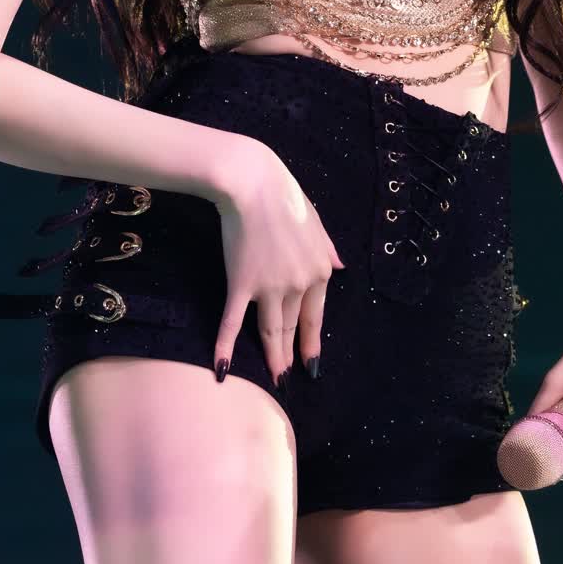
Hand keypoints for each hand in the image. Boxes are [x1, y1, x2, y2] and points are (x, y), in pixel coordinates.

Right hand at [212, 139, 343, 386]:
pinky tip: (222, 368)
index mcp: (319, 271)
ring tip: (274, 378)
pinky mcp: (241, 285)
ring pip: (271, 330)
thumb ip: (328, 249)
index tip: (312, 362)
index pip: (315, 316)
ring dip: (272, 357)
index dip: (312, 342)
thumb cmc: (285, 197)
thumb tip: (340, 267)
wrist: (253, 185)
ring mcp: (269, 288)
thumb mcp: (317, 223)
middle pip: (293, 326)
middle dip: (291, 355)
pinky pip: (233, 321)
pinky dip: (225, 346)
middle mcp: (298, 284)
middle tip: (289, 377)